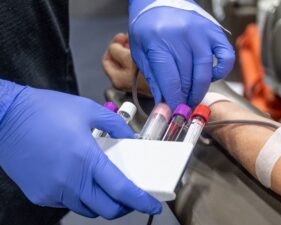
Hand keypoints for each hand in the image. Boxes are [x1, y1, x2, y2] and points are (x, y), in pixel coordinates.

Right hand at [0, 85, 161, 218]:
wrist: (5, 116)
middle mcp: (70, 180)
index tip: (153, 205)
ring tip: (106, 186)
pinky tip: (80, 180)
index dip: (141, 201)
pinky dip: (81, 197)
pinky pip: (68, 203)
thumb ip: (115, 125)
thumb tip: (129, 138)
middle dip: (124, 206)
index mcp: (86, 158)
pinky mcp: (40, 195)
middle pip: (107, 208)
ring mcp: (53, 191)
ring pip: (87, 209)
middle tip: (130, 195)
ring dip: (102, 202)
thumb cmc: (44, 110)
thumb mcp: (88, 110)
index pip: (121, 190)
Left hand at [103, 33, 151, 96]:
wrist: (167, 86)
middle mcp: (123, 83)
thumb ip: (116, 50)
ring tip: (139, 43)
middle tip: (130, 38)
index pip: (107, 59)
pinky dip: (138, 58)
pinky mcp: (144, 81)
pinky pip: (137, 67)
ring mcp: (134, 82)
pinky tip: (145, 52)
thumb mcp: (128, 58)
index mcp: (116, 79)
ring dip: (131, 51)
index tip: (121, 37)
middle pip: (117, 61)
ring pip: (127, 63)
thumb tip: (114, 47)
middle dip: (123, 47)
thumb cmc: (147, 73)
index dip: (113, 45)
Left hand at [128, 0, 234, 108]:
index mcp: (158, 42)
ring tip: (193, 97)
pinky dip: (222, 71)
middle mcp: (181, 37)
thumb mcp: (140, 51)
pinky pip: (225, 57)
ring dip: (199, 90)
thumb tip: (164, 101)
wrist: (159, 0)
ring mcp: (200, 34)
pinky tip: (211, 76)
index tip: (174, 112)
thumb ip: (153, 77)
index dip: (173, 101)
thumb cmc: (148, 25)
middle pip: (187, 79)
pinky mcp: (214, 32)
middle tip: (183, 107)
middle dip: (185, 98)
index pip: (170, 81)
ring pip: (205, 73)